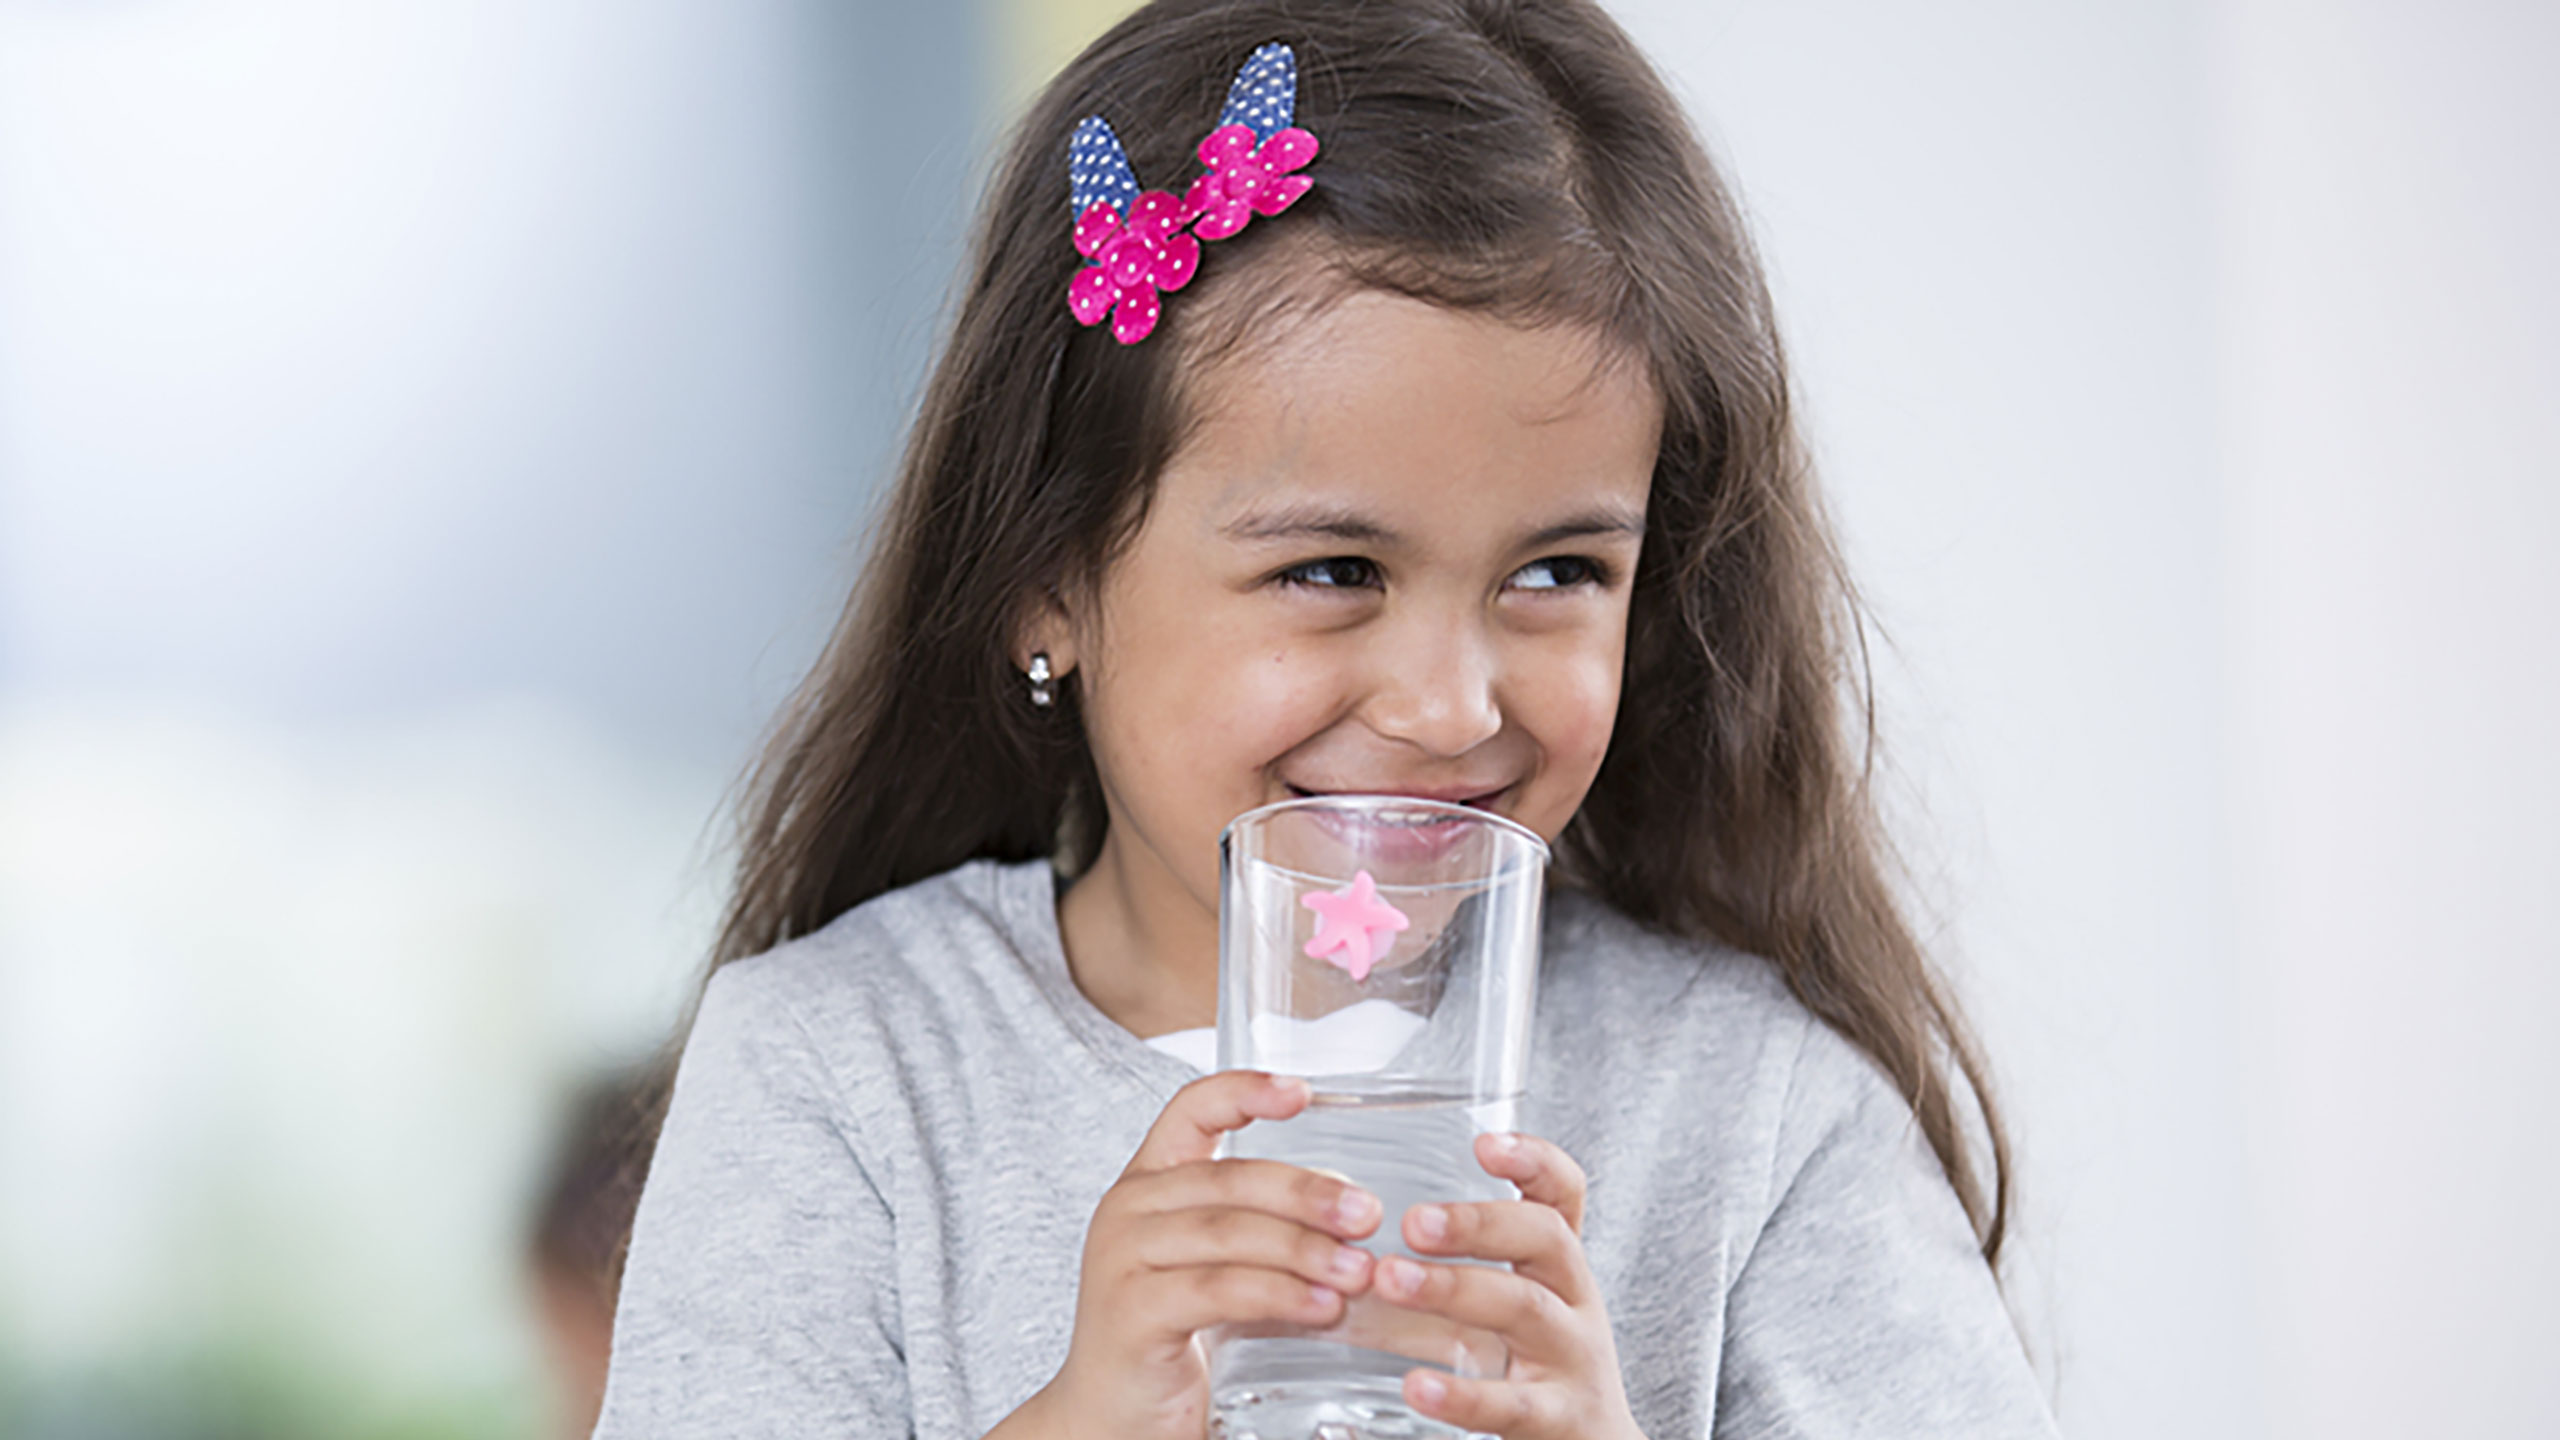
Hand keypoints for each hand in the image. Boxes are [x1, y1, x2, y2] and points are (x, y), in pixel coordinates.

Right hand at [1009, 1070, 1385, 1439]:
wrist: (1109, 1419)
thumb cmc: (1174, 1339)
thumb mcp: (1218, 1268)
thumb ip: (1267, 1234)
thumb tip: (1357, 1215)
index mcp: (1149, 1183)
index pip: (1191, 1110)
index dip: (1245, 1091)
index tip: (1303, 1092)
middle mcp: (1127, 1209)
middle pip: (1230, 1177)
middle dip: (1308, 1193)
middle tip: (1367, 1213)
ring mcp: (1122, 1258)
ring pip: (1229, 1232)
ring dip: (1305, 1248)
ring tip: (1359, 1270)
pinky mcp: (1131, 1311)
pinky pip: (1218, 1289)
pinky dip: (1279, 1294)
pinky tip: (1322, 1306)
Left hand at [1369, 1132, 1643, 1439]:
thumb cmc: (1536, 1368)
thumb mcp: (1515, 1301)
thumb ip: (1460, 1262)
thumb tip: (1351, 1222)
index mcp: (1559, 1265)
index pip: (1563, 1194)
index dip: (1534, 1160)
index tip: (1483, 1142)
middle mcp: (1575, 1301)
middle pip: (1546, 1238)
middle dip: (1478, 1221)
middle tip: (1412, 1221)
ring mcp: (1572, 1360)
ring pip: (1525, 1308)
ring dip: (1455, 1287)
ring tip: (1392, 1280)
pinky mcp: (1558, 1418)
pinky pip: (1512, 1403)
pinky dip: (1462, 1394)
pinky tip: (1416, 1385)